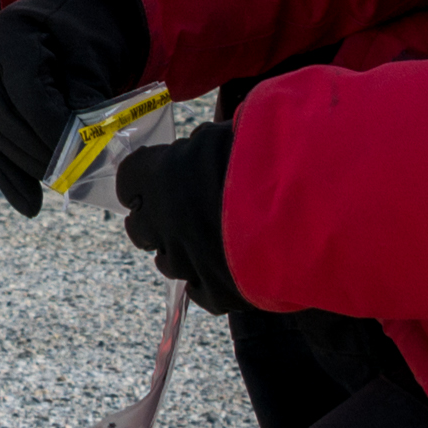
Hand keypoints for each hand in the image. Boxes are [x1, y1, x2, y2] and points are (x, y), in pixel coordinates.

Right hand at [0, 0, 150, 214]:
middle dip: (42, 155)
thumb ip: (86, 101)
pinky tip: (29, 203)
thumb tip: (87, 155)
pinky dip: (12, 173)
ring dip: (29, 168)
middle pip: (6, 120)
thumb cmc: (95, 28)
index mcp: (12, 37)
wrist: (85, 4)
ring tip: (63, 186)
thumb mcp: (95, 57)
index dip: (53, 133)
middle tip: (78, 178)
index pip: (28, 96)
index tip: (83, 159)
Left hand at [113, 113, 242, 314]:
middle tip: (178, 214)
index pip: (129, 180)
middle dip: (154, 221)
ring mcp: (186, 262)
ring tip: (211, 241)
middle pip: (139, 228)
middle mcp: (162, 223)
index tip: (157, 178)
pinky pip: (201, 292)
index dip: (143, 180)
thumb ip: (203, 146)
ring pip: (168, 263)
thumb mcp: (224, 135)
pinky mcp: (215, 293)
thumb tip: (202, 146)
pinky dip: (210, 282)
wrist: (299, 207)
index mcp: (157, 176)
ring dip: (182, 252)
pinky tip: (230, 269)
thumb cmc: (262, 158)